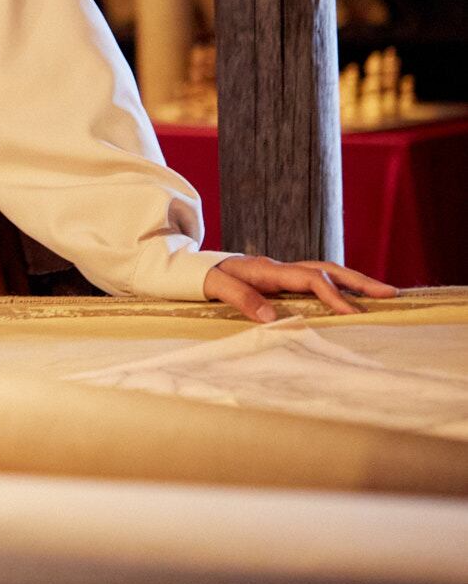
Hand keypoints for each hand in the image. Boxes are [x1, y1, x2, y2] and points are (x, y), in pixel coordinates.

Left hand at [201, 254, 397, 322]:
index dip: (332, 294)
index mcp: (269, 269)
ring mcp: (284, 273)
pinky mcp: (283, 280)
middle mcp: (281, 268)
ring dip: (355, 283)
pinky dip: (339, 288)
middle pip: (327, 269)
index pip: (310, 278)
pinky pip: (318, 281)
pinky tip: (354, 299)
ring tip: (383, 294)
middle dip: (359, 281)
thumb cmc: (205, 276)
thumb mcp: (217, 286)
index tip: (351, 313)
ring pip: (326, 273)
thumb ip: (241, 298)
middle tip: (390, 294)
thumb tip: (272, 317)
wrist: (194, 266)